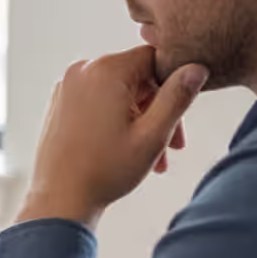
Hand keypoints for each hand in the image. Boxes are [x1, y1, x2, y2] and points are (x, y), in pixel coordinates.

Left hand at [17, 45, 206, 229]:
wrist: (59, 199)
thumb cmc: (106, 170)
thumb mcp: (153, 134)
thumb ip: (178, 97)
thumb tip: (197, 68)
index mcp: (106, 70)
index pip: (154, 59)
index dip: (173, 85)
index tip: (180, 120)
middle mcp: (83, 69)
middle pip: (137, 78)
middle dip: (158, 111)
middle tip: (173, 148)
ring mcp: (67, 86)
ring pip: (119, 93)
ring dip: (141, 121)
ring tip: (154, 158)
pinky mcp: (61, 103)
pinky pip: (99, 101)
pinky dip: (117, 120)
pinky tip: (127, 151)